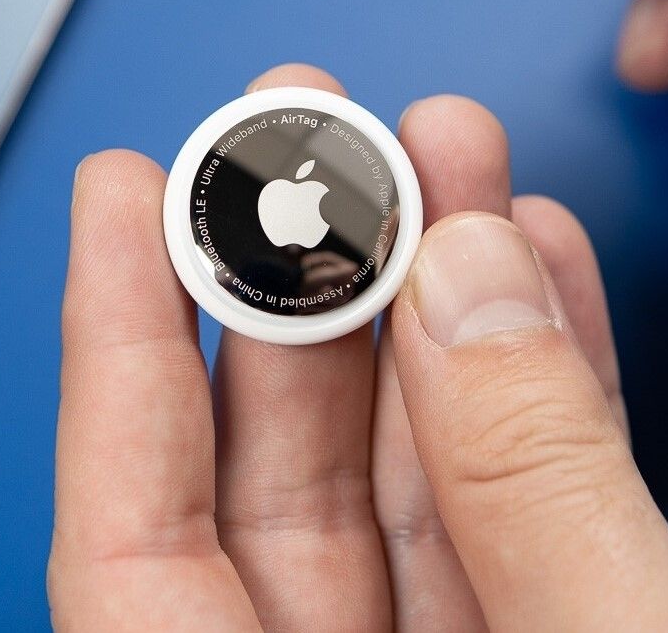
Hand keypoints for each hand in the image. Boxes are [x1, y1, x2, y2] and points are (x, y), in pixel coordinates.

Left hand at [49, 64, 667, 630]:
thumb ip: (536, 492)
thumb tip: (473, 283)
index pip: (132, 535)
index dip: (123, 347)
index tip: (127, 191)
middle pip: (277, 476)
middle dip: (309, 281)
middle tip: (321, 132)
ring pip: (414, 485)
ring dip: (443, 311)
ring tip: (452, 165)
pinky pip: (526, 524)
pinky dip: (545, 403)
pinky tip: (539, 279)